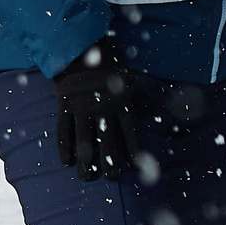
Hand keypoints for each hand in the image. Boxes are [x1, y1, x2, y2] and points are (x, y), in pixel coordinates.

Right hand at [53, 35, 145, 179]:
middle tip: (111, 177)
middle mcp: (102, 107)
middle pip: (107, 139)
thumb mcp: (131, 80)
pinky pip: (64, 129)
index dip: (134, 147)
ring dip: (85, 160)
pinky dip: (64, 146)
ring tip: (87, 177)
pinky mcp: (65, 105)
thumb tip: (161, 115)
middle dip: (110, 160)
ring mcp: (82, 107)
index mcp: (121, 101)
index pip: (130, 129)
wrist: (81, 47)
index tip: (136, 165)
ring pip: (84, 139)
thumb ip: (143, 101)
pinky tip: (66, 161)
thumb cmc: (110, 65)